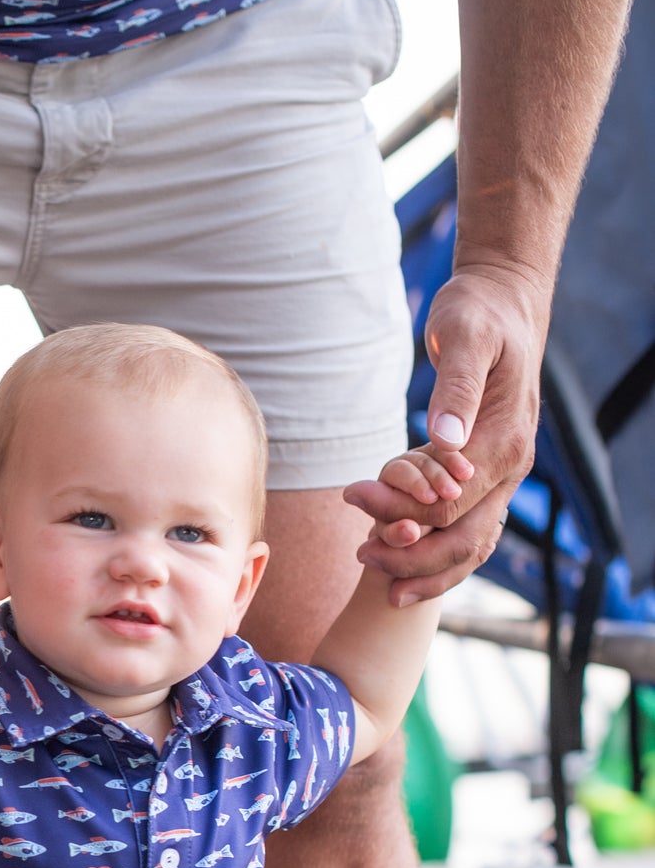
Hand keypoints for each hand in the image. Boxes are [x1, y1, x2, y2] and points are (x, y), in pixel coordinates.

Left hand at [344, 263, 546, 606]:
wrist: (503, 304)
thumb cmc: (478, 314)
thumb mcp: (465, 337)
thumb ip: (457, 388)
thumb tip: (446, 441)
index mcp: (507, 441)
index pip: (451, 501)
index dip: (401, 510)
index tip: (354, 499)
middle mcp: (513, 467)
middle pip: (463, 537)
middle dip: (411, 554)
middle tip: (359, 553)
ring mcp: (504, 476)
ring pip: (468, 543)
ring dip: (421, 563)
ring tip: (368, 561)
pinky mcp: (488, 475)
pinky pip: (466, 528)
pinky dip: (432, 547)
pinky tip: (393, 554)